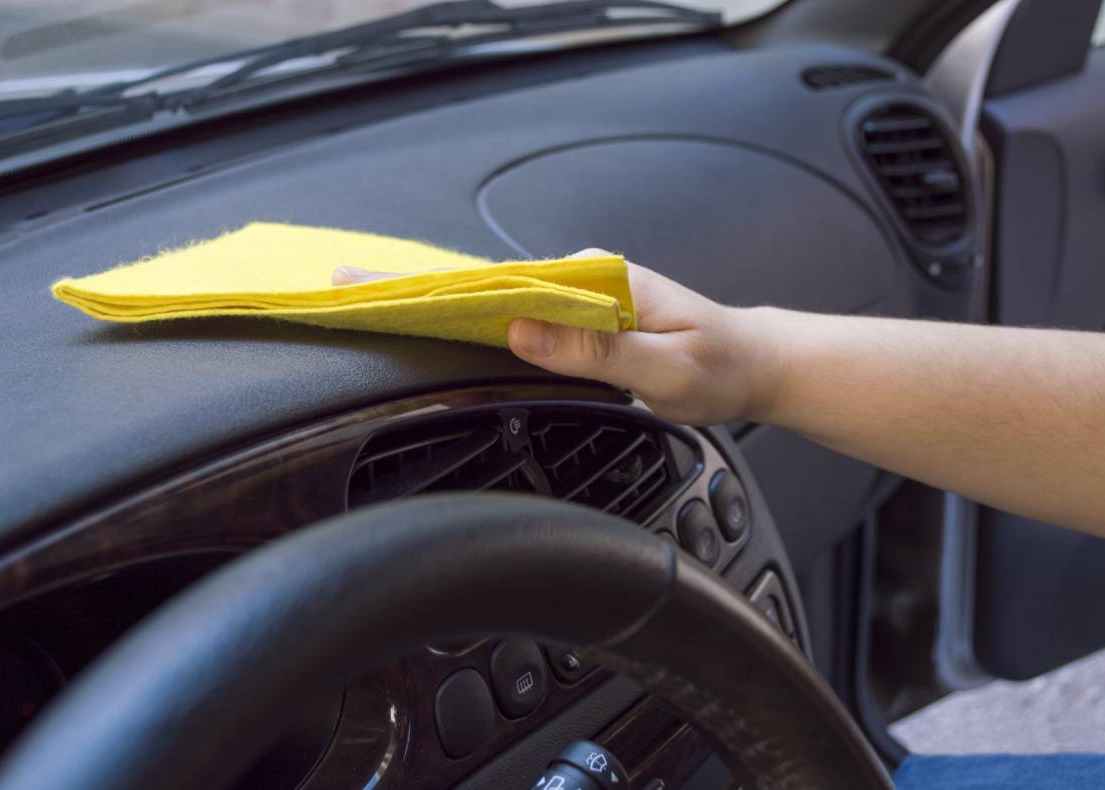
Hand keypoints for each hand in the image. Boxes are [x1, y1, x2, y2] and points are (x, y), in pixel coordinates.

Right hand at [332, 251, 778, 424]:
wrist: (755, 364)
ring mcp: (580, 295)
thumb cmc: (720, 365)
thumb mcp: (667, 366)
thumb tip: (524, 331)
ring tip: (379, 308)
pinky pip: (523, 317)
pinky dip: (480, 322)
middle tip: (348, 289)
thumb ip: (599, 348)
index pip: (506, 281)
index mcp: (599, 276)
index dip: (442, 287)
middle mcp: (583, 276)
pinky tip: (442, 327)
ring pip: (502, 303)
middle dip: (424, 289)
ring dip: (446, 306)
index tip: (386, 289)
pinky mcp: (581, 317)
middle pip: (491, 287)